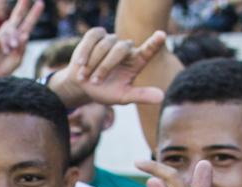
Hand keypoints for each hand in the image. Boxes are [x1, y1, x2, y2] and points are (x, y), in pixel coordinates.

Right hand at [0, 0, 43, 79]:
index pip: (27, 24)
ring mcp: (1, 36)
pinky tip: (5, 50)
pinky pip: (2, 35)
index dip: (33, 14)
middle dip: (22, 6)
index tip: (40, 3)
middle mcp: (10, 35)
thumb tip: (25, 34)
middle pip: (17, 17)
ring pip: (10, 27)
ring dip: (13, 37)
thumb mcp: (17, 60)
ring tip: (12, 48)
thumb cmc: (4, 70)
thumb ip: (22, 48)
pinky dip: (5, 42)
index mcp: (18, 40)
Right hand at [49, 27, 166, 108]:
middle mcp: (126, 48)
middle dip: (105, 66)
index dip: (154, 43)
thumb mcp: (123, 97)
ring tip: (85, 77)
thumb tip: (162, 97)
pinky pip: (92, 38)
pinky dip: (84, 52)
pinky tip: (80, 64)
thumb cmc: (105, 92)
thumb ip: (141, 95)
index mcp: (136, 61)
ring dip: (93, 63)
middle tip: (95, 82)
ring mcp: (111, 40)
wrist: (82, 85)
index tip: (162, 35)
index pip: (148, 50)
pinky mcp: (96, 35)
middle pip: (120, 49)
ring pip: (104, 45)